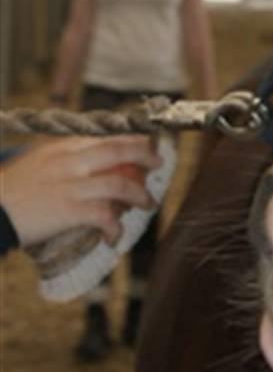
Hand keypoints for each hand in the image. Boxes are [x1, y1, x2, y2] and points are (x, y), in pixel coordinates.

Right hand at [0, 136, 160, 247]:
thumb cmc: (12, 190)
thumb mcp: (39, 161)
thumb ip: (66, 157)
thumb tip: (95, 161)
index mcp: (63, 146)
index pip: (105, 136)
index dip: (131, 139)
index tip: (147, 144)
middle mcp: (70, 160)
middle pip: (118, 150)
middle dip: (145, 155)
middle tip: (158, 164)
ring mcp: (70, 184)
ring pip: (119, 183)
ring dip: (139, 195)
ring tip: (146, 203)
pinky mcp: (68, 210)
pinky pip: (104, 215)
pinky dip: (115, 226)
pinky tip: (114, 235)